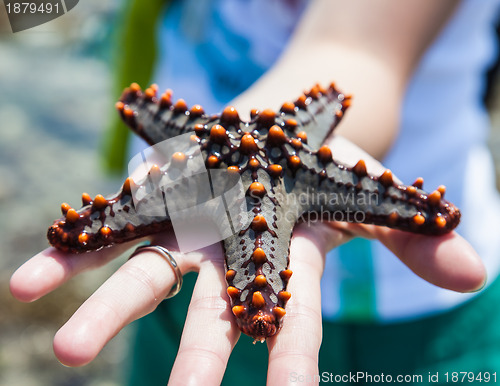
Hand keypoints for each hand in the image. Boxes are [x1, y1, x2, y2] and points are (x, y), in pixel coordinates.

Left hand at [10, 137, 485, 384]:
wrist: (273, 132)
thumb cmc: (321, 169)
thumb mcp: (370, 196)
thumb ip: (413, 239)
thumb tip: (473, 273)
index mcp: (280, 259)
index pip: (290, 319)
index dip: (291, 359)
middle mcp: (228, 257)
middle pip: (206, 317)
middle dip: (191, 363)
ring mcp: (185, 230)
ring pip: (142, 279)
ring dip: (103, 315)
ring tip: (64, 352)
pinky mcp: (152, 199)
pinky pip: (105, 229)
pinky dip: (67, 252)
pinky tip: (24, 284)